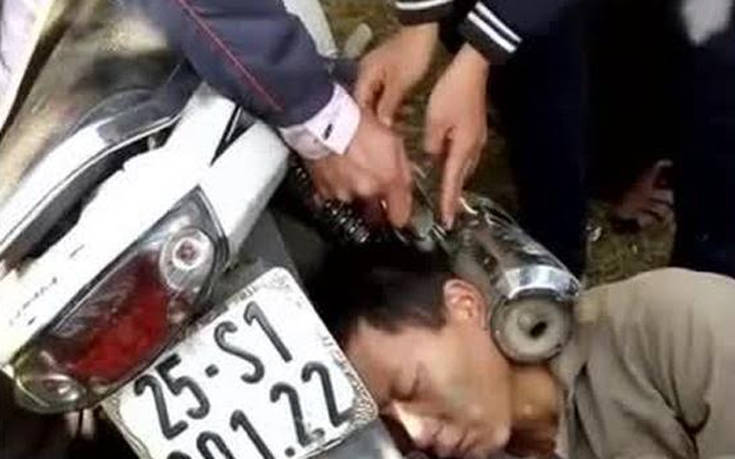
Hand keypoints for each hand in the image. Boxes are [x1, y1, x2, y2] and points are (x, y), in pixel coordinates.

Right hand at [307, 109, 412, 226]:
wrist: (324, 120)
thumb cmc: (358, 125)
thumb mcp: (394, 141)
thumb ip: (404, 170)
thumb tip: (405, 185)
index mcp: (387, 181)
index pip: (400, 217)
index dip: (401, 214)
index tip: (400, 211)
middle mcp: (365, 192)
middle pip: (375, 209)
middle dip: (376, 198)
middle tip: (372, 176)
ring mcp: (342, 193)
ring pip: (354, 199)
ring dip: (355, 188)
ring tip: (353, 166)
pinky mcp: (323, 190)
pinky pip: (334, 193)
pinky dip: (338, 184)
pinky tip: (339, 167)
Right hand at [355, 24, 437, 126]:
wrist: (423, 31)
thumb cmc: (410, 54)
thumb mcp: (399, 84)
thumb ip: (388, 105)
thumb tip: (381, 124)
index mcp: (365, 76)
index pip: (358, 104)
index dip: (365, 121)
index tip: (373, 136)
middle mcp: (367, 74)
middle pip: (366, 102)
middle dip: (376, 118)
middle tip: (385, 135)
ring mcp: (377, 72)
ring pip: (377, 98)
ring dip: (386, 111)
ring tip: (396, 126)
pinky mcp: (389, 72)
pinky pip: (386, 91)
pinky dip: (392, 102)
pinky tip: (403, 112)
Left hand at [424, 44, 489, 227]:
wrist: (472, 69)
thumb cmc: (452, 93)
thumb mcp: (435, 120)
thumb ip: (432, 143)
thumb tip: (432, 154)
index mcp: (463, 147)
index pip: (452, 180)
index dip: (448, 201)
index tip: (446, 221)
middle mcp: (474, 147)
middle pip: (462, 176)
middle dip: (454, 194)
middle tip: (447, 213)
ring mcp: (477, 137)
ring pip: (465, 166)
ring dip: (456, 180)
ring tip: (448, 196)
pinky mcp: (476, 129)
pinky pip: (465, 154)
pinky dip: (457, 165)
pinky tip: (449, 166)